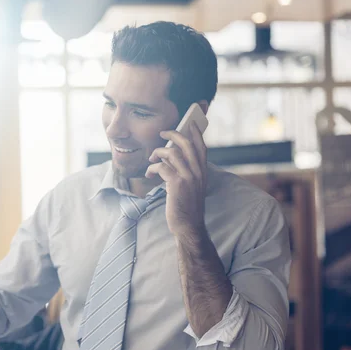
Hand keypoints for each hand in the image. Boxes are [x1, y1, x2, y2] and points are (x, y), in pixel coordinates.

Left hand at [146, 122, 206, 236]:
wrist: (188, 225)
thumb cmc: (186, 206)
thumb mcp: (191, 186)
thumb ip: (185, 171)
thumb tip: (170, 157)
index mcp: (202, 172)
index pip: (202, 147)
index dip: (196, 133)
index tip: (189, 124)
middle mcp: (198, 172)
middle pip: (187, 144)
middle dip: (173, 134)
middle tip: (162, 132)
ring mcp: (188, 177)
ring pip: (172, 153)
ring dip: (158, 153)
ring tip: (151, 159)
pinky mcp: (177, 184)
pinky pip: (161, 167)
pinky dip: (152, 168)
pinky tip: (149, 174)